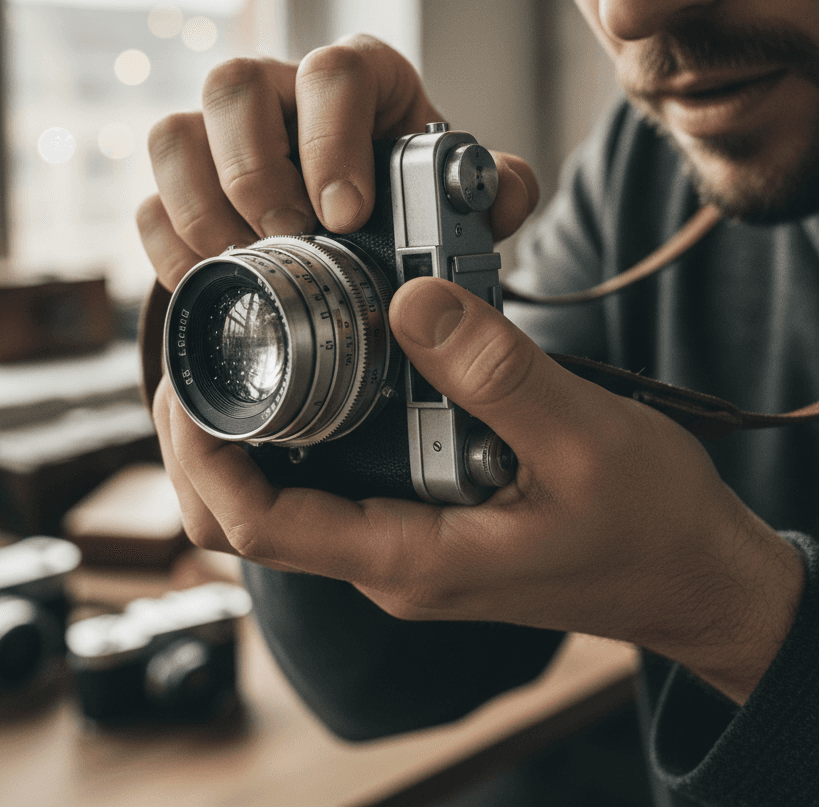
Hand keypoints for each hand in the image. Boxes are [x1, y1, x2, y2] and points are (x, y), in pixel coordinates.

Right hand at [137, 34, 538, 290]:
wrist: (357, 220)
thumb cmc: (407, 195)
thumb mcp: (460, 193)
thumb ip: (491, 187)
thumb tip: (497, 197)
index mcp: (353, 81)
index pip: (331, 71)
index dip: (330, 138)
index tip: (345, 214)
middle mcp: (279, 94)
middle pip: (233, 86)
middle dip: (255, 174)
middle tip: (289, 241)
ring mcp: (221, 136)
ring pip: (174, 134)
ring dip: (200, 209)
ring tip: (244, 267)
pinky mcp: (186, 185)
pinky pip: (150, 199)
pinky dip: (171, 246)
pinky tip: (211, 281)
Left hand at [154, 276, 803, 705]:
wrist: (689, 573)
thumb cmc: (648, 525)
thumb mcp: (583, 438)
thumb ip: (495, 372)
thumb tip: (409, 301)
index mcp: (408, 555)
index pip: (259, 529)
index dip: (203, 458)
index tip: (186, 385)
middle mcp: (385, 554)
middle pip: (244, 523)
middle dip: (199, 446)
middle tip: (196, 361)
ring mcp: (397, 536)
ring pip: (276, 502)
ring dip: (237, 436)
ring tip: (233, 354)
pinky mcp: (414, 512)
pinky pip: (325, 478)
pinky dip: (293, 430)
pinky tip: (306, 369)